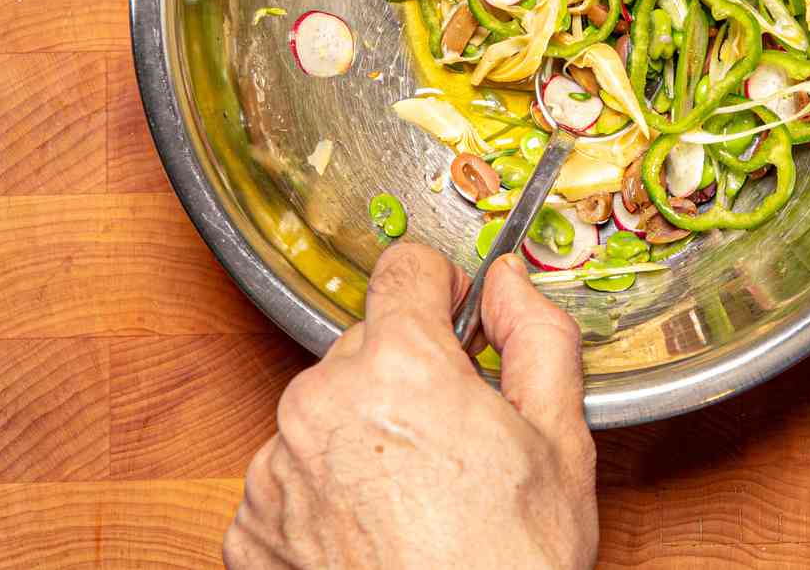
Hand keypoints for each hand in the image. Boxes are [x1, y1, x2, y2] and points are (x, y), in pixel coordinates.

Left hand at [224, 244, 597, 569]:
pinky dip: (326, 493)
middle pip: (365, 344)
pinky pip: (290, 476)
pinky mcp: (249, 528)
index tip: (458, 321)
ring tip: (414, 497)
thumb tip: (509, 285)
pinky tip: (375, 531)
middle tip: (454, 436)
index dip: (444, 287)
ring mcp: (275, 468)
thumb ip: (537, 336)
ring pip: (325, 411)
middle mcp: (320, 403)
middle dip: (407, 373)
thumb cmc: (509, 566)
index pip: (405, 268)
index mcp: (398, 365)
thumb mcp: (560, 440)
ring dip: (362, 433)